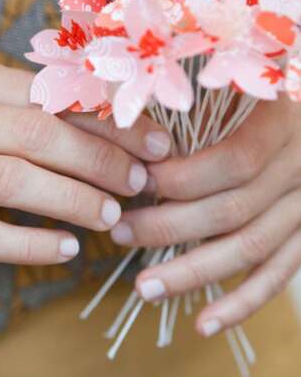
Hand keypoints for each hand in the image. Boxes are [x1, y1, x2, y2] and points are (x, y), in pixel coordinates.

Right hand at [0, 61, 170, 263]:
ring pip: (11, 181)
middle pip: (34, 135)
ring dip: (72, 200)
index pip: (49, 95)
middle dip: (97, 160)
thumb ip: (43, 116)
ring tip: (111, 216)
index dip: (107, 119)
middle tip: (138, 183)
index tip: (153, 142)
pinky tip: (66, 248)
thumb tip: (127, 128)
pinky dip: (29, 244)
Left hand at [110, 97, 300, 335]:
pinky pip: (279, 275)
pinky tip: (206, 323)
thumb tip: (139, 113)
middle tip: (120, 233)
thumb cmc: (277, 96)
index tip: (138, 182)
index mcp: (287, 126)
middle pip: (233, 210)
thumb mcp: (255, 80)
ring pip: (251, 250)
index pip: (233, 162)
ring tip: (144, 287)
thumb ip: (210, 93)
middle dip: (170, 227)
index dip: (183, 177)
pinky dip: (242, 303)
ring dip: (194, 273)